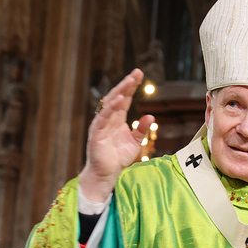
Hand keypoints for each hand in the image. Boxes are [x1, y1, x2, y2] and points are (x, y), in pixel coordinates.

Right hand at [78, 68, 155, 202]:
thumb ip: (142, 129)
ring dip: (120, 92)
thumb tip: (151, 116)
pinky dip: (111, 108)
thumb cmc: (118, 158)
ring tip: (129, 81)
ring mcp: (102, 124)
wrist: (107, 173)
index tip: (139, 75)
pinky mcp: (97, 133)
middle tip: (136, 73)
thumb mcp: (135, 142)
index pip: (125, 99)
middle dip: (127, 84)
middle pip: (118, 97)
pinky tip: (120, 100)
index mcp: (117, 119)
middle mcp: (108, 118)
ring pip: (110, 104)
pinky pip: (103, 117)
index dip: (131, 87)